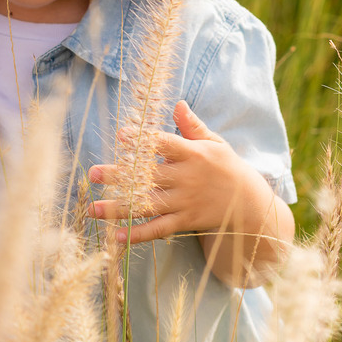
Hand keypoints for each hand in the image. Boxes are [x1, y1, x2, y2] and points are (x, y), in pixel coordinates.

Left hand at [88, 101, 268, 244]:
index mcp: (193, 154)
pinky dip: (139, 235)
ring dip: (119, 208)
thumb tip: (177, 104)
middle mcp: (187, 178)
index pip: (164, 144)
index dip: (143, 139)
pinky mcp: (186, 221)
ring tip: (92, 209)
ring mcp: (186, 201)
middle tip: (93, 173)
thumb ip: (193, 126)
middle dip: (120, 176)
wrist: (248, 202)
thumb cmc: (227, 167)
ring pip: (148, 205)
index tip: (121, 136)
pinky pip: (159, 229)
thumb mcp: (214, 143)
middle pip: (149, 176)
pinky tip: (117, 236)